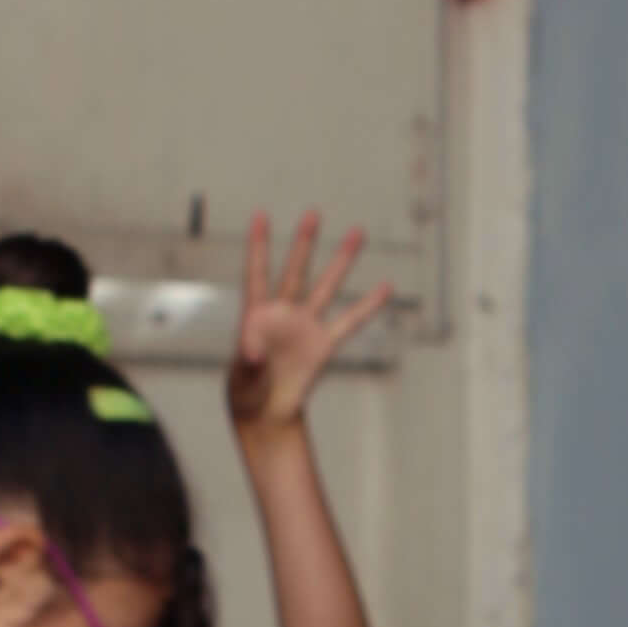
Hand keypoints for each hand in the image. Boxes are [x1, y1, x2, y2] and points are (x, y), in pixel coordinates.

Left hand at [226, 211, 392, 437]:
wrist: (266, 413)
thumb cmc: (246, 394)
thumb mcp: (242, 380)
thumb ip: (247, 364)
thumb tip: (252, 351)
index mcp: (255, 317)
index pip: (257, 274)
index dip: (258, 246)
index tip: (260, 215)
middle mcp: (282, 314)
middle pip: (295, 272)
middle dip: (304, 244)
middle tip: (313, 213)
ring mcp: (305, 326)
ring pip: (326, 287)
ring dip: (342, 261)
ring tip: (358, 232)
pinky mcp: (324, 344)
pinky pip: (350, 322)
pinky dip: (368, 306)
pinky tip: (386, 287)